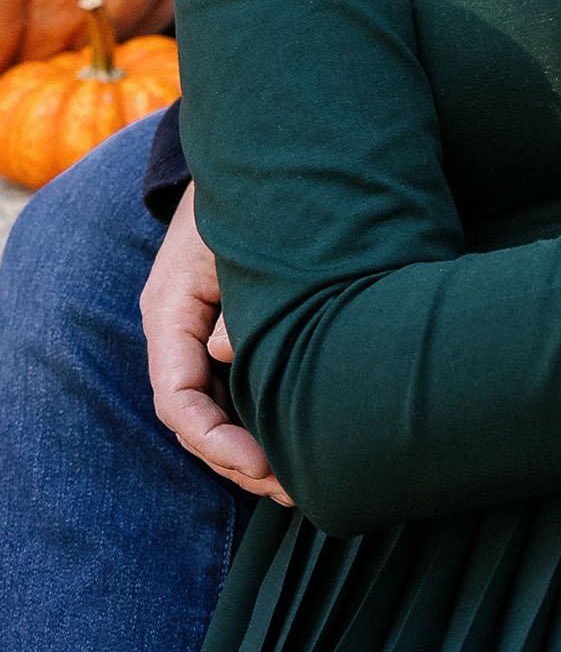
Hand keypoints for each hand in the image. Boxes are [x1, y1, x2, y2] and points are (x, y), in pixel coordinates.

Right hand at [141, 185, 292, 505]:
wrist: (256, 164)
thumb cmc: (249, 201)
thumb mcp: (235, 242)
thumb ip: (234, 298)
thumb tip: (226, 352)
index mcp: (169, 311)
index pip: (177, 397)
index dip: (213, 439)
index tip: (258, 462)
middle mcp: (179, 333)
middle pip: (197, 419)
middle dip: (238, 461)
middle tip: (291, 487)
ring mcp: (201, 338)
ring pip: (217, 414)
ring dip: (252, 452)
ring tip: (300, 483)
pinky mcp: (229, 337)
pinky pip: (236, 393)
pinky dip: (262, 423)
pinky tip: (297, 445)